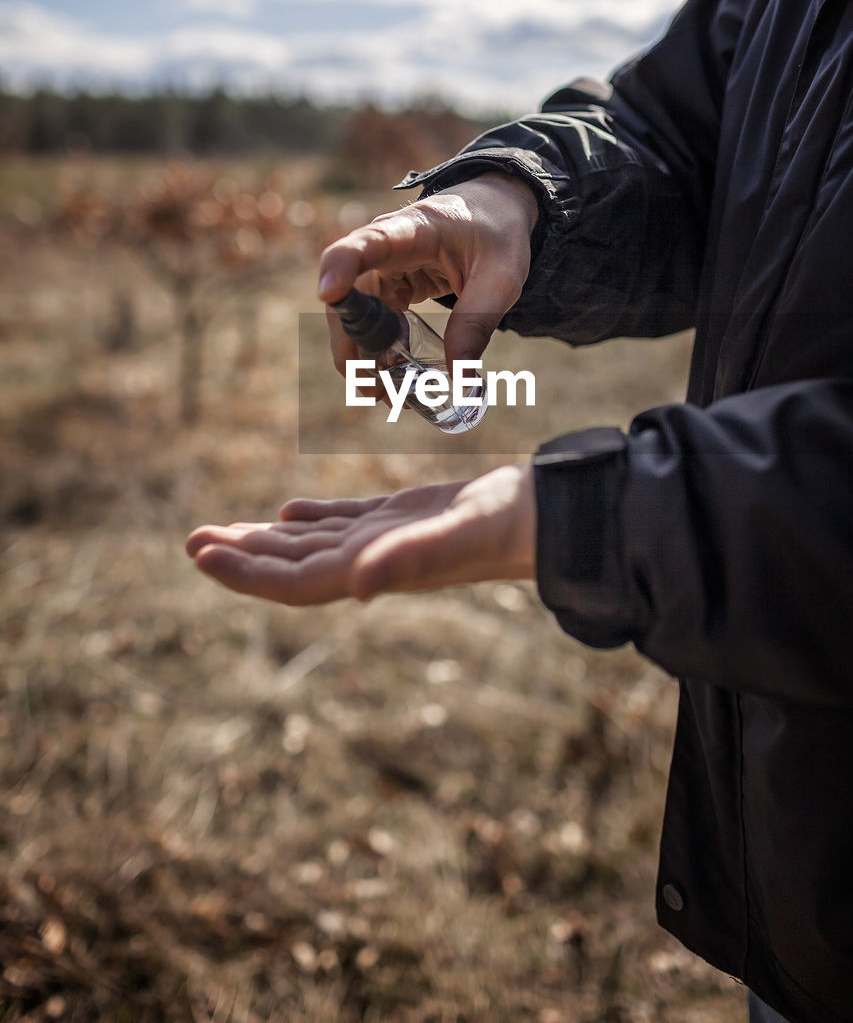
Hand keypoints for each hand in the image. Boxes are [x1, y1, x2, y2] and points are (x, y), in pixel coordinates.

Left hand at [186, 465, 534, 605]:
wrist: (543, 518)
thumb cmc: (502, 528)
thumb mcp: (451, 537)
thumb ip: (404, 559)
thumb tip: (354, 587)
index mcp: (370, 570)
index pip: (291, 580)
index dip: (244, 572)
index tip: (200, 553)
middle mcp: (370, 560)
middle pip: (290, 564)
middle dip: (241, 555)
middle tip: (191, 540)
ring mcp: (384, 539)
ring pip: (310, 542)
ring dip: (265, 538)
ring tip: (222, 531)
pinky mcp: (401, 516)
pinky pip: (343, 520)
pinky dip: (311, 517)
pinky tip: (289, 510)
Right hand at [317, 172, 538, 374]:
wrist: (493, 211)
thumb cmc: (497, 234)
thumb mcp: (502, 276)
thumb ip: (479, 320)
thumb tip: (460, 377)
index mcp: (413, 230)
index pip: (366, 242)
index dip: (341, 265)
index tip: (328, 293)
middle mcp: (384, 246)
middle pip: (349, 294)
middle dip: (351, 344)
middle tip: (368, 387)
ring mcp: (381, 267)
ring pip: (354, 315)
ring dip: (361, 356)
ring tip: (380, 394)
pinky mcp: (387, 285)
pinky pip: (371, 322)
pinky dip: (376, 351)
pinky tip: (390, 379)